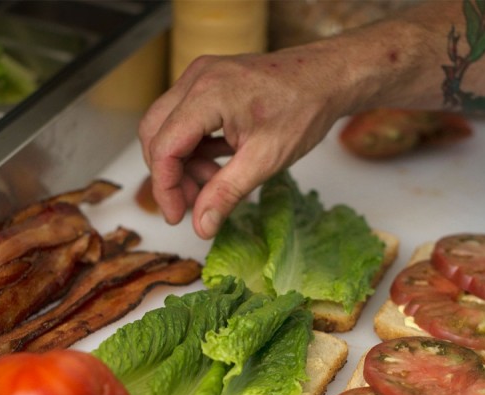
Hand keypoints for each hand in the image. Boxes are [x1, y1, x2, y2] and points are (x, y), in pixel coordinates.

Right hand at [138, 47, 348, 238]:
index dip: (165, 187)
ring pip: (168, 128)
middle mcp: (196, 79)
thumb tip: (201, 227)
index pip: (164, 148)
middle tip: (193, 205)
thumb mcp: (265, 160)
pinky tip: (218, 166)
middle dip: (170, 175)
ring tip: (214, 185)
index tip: (177, 216)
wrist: (329, 78)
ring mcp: (200, 78)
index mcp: (207, 95)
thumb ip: (226, 194)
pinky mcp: (209, 83)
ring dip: (183, 164)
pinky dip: (194, 148)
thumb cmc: (304, 109)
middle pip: (156, 135)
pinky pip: (185, 119)